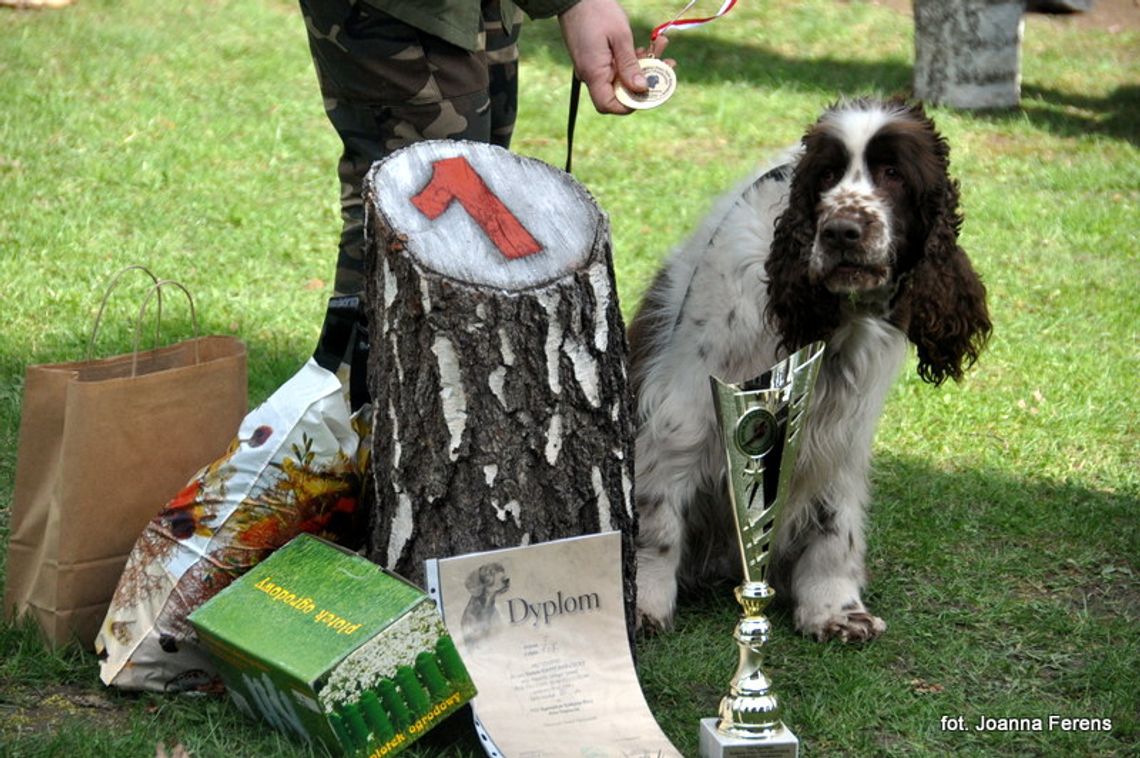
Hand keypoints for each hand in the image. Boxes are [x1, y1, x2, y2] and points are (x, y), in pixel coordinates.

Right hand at [558, 0, 670, 114]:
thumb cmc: (596, 11)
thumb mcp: (620, 36)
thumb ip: (630, 65)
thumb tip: (641, 89)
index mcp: (594, 73)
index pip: (610, 105)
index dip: (631, 104)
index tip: (650, 90)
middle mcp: (591, 75)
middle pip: (620, 92)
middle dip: (645, 81)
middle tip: (667, 64)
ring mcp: (593, 67)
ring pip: (621, 78)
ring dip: (643, 67)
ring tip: (660, 47)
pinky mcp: (595, 58)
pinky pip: (615, 67)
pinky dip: (631, 60)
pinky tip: (644, 47)